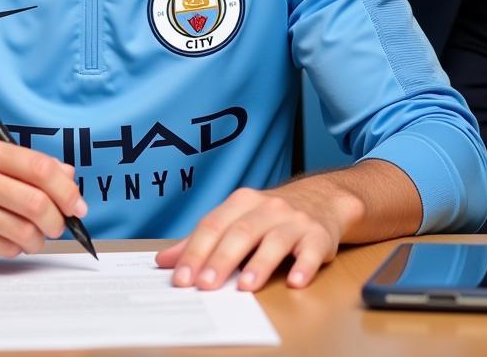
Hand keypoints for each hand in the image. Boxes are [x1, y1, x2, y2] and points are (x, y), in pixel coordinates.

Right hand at [0, 136, 86, 267]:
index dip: (66, 190)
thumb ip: (31, 168)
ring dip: (36, 239)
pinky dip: (14, 248)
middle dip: (56, 220)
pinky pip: (6, 248)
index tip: (77, 205)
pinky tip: (5, 240)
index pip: (39, 167)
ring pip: (24, 230)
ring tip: (31, 236)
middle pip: (36, 202)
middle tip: (58, 226)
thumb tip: (69, 178)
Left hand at [156, 179, 361, 291]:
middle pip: (240, 233)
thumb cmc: (270, 216)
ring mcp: (294, 220)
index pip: (213, 225)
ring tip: (245, 286)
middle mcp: (267, 208)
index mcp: (242, 202)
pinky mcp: (318, 236)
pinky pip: (311, 251)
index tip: (181, 277)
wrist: (321, 199)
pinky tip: (295, 281)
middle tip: (205, 285)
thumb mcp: (236, 219)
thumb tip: (165, 262)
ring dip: (259, 264)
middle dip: (221, 260)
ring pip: (274, 241)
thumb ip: (202, 240)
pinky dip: (303, 266)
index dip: (195, 251)